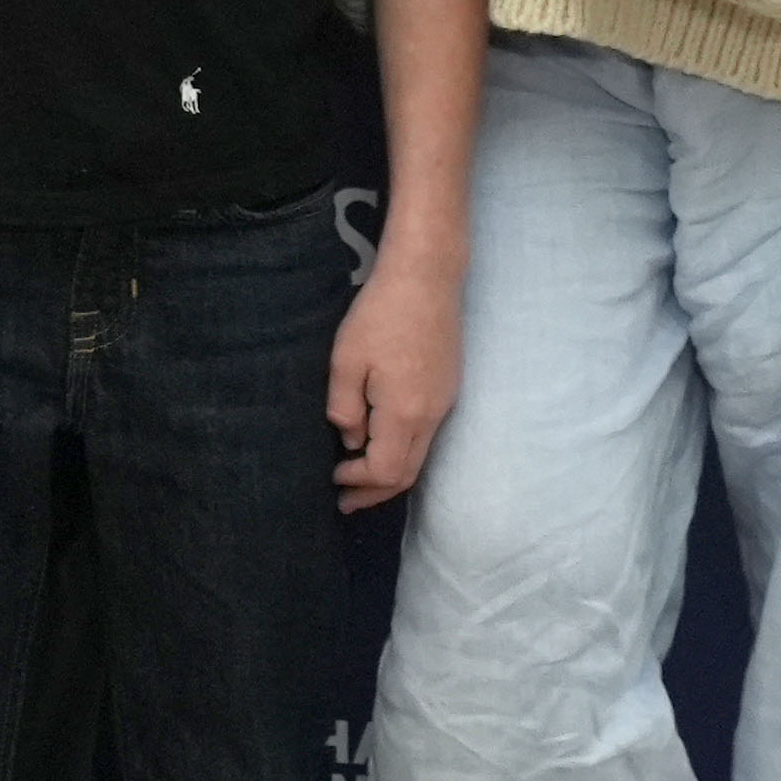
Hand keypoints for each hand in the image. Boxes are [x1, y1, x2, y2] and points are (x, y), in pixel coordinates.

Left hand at [329, 270, 458, 509]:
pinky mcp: (447, 388)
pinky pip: (426, 435)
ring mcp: (444, 402)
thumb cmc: (380, 315)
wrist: (426, 278)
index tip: (333, 478)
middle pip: (408, 473)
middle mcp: (432, 415)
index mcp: (405, 413)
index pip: (385, 470)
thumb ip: (345, 408)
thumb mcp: (346, 361)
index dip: (358, 482)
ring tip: (360, 482)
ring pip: (420, 456)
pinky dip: (403, 451)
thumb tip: (352, 440)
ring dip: (390, 474)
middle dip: (375, 492)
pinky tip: (382, 445)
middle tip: (346, 503)